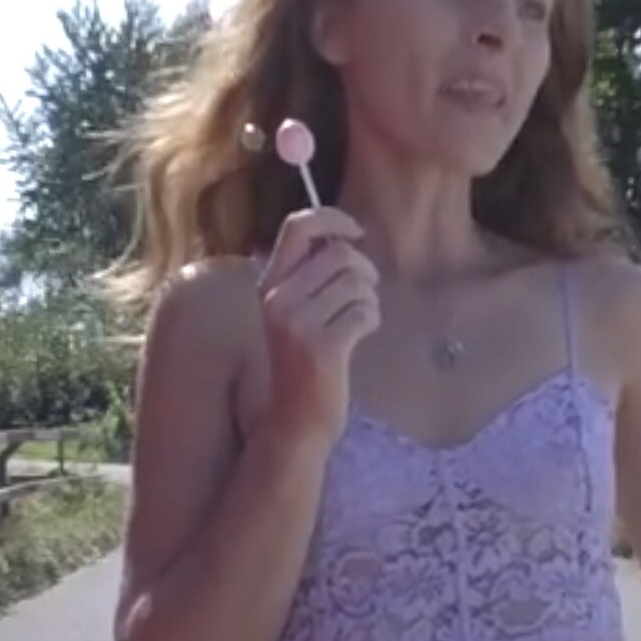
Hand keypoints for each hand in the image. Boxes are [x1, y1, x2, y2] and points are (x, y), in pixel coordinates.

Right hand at [254, 206, 381, 448]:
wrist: (296, 421)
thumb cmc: (305, 364)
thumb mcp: (296, 313)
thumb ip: (311, 275)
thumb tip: (343, 236)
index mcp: (269, 285)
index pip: (297, 227)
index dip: (332, 219)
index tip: (355, 231)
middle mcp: (277, 299)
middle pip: (339, 254)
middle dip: (364, 271)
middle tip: (363, 295)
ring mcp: (297, 323)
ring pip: (357, 282)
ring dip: (369, 299)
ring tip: (358, 319)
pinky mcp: (322, 347)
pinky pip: (365, 311)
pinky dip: (371, 320)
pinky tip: (360, 337)